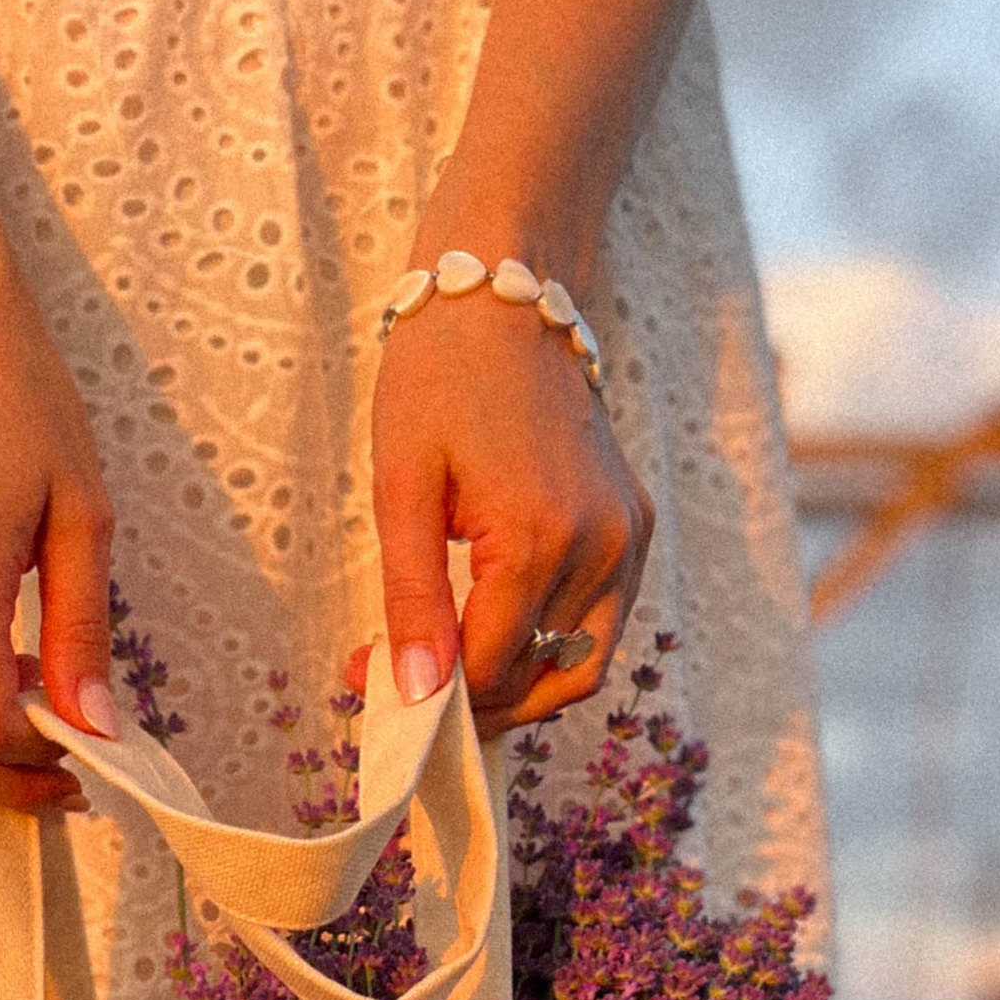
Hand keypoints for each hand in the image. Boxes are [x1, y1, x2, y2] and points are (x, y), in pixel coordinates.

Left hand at [369, 283, 650, 732]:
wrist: (504, 297)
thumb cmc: (438, 380)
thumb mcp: (401, 491)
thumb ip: (411, 601)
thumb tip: (415, 694)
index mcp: (539, 540)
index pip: (490, 668)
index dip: (427, 692)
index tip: (365, 678)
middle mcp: (602, 547)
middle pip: (548, 681)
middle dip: (478, 702)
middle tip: (409, 685)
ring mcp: (628, 538)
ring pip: (586, 663)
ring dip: (520, 684)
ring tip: (451, 666)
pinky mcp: (634, 525)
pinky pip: (603, 619)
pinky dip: (553, 643)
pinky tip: (494, 624)